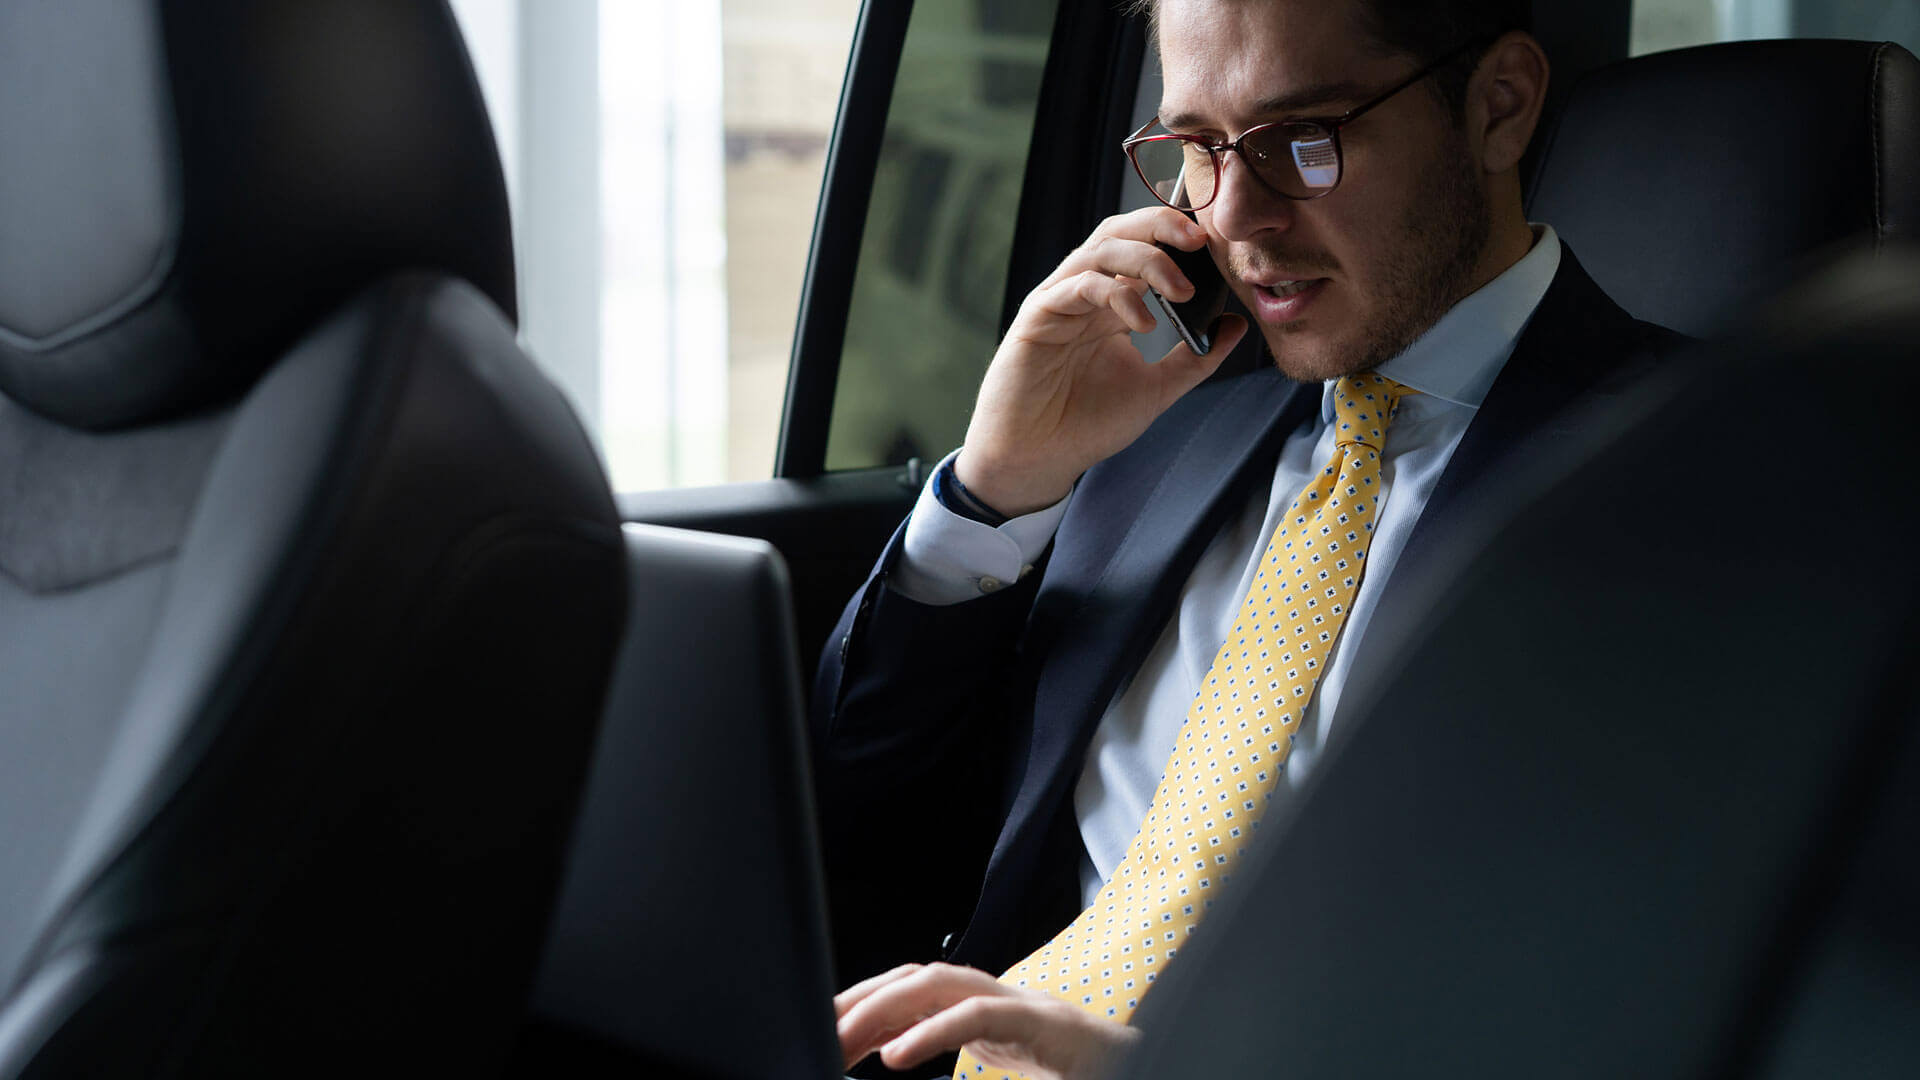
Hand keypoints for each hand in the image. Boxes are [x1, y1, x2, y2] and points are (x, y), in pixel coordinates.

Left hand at [835, 963, 1140, 1079]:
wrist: (1134, 1065)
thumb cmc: (1066, 1068)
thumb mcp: (991, 1060)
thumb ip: (942, 1049)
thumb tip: (887, 1053)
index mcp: (976, 1005)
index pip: (905, 990)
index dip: (858, 1004)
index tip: (819, 1028)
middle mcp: (991, 993)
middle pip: (911, 978)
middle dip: (858, 1001)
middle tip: (817, 1033)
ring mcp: (1016, 1001)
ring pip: (937, 984)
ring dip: (883, 1008)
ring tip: (843, 1041)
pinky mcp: (1039, 1020)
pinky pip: (977, 1016)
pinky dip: (932, 1032)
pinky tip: (896, 1057)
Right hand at [953, 207, 1248, 515]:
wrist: (1037, 457)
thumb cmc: (1086, 424)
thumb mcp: (1157, 389)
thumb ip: (1196, 358)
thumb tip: (1236, 324)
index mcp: (1113, 303)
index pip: (1145, 246)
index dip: (1177, 236)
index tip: (1216, 245)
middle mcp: (1086, 292)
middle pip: (1122, 231)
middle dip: (1162, 225)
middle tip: (1200, 240)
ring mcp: (1061, 299)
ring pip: (1102, 248)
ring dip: (1148, 260)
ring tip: (1182, 292)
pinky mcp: (1039, 314)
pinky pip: (1081, 284)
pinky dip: (1117, 294)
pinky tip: (1143, 323)